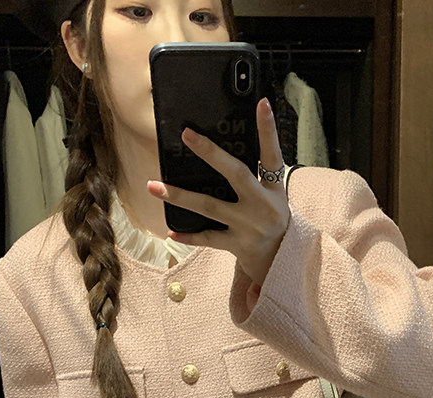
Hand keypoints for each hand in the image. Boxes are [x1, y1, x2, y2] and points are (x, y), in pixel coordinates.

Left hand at [147, 97, 289, 289]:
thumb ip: (255, 173)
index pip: (272, 155)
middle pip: (236, 174)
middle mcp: (262, 206)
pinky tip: (170, 232)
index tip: (262, 103)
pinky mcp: (236, 245)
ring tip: (153, 186)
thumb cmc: (271, 218)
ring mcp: (248, 227)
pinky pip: (208, 238)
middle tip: (187, 134)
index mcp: (273, 189)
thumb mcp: (273, 194)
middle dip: (211, 154)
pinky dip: (189, 237)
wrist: (279, 259)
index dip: (268, 130)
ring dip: (180, 196)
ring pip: (210, 207)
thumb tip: (221, 147)